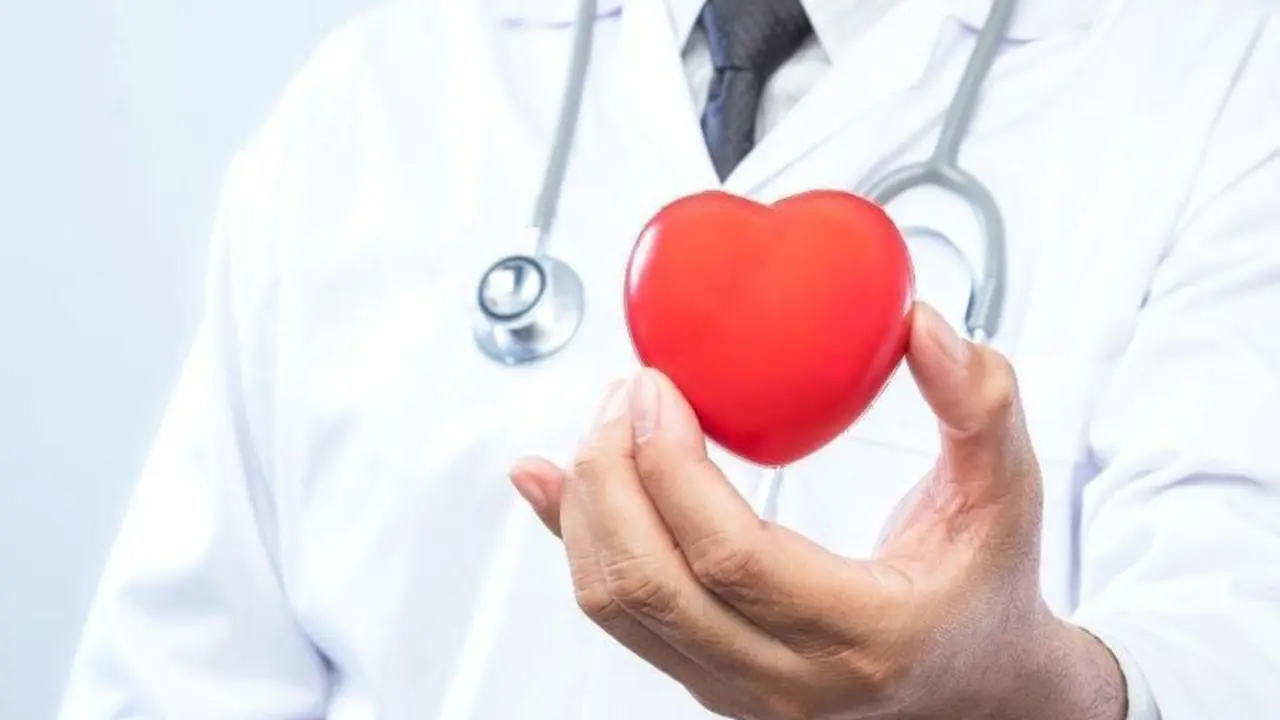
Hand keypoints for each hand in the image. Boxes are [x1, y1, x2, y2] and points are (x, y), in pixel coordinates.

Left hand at [510, 304, 1127, 719]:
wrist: (974, 685)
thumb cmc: (986, 590)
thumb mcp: (1008, 494)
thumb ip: (978, 406)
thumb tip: (923, 327)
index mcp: (862, 635)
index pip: (731, 558)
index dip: (672, 467)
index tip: (656, 388)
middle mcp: (787, 680)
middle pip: (650, 584)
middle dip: (612, 475)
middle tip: (623, 394)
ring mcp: (736, 690)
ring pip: (616, 604)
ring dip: (587, 504)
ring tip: (605, 424)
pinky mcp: (704, 676)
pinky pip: (616, 613)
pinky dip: (570, 539)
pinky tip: (549, 484)